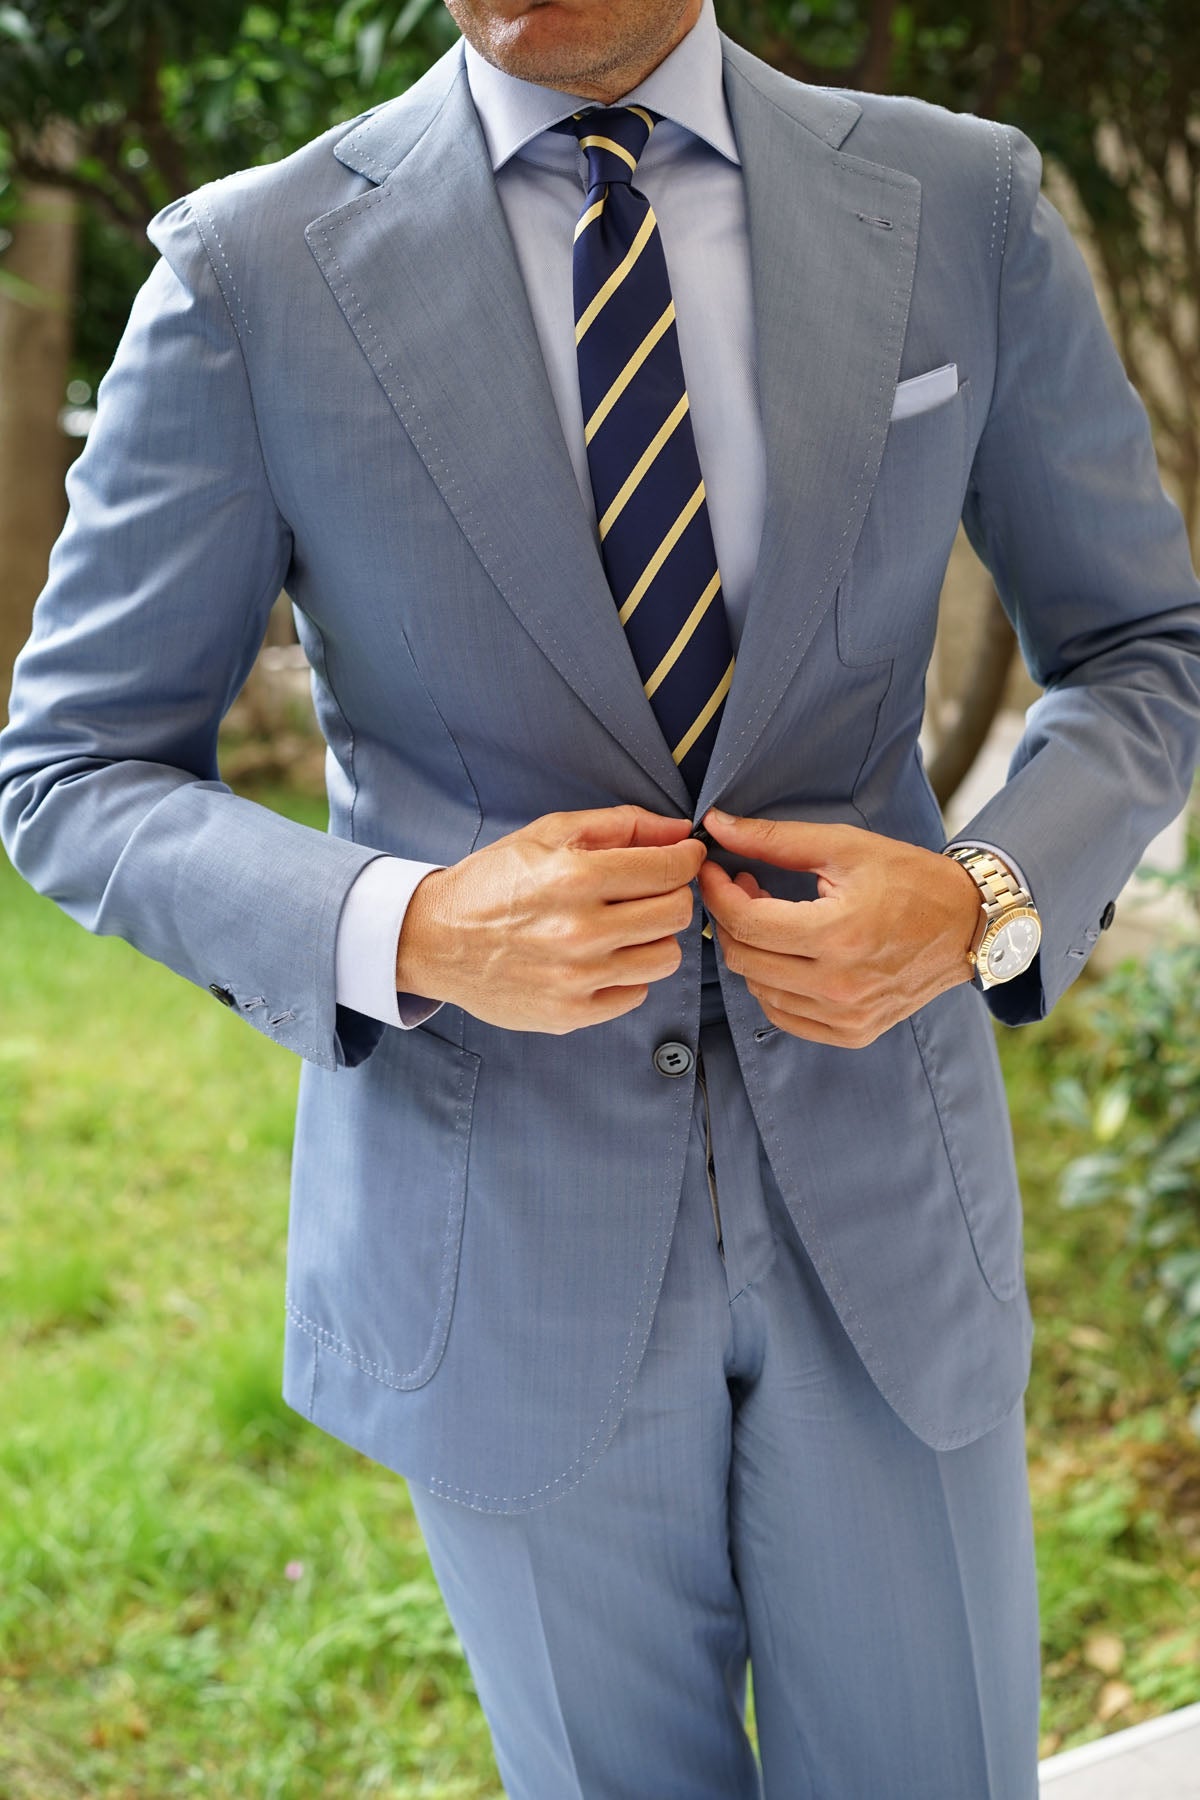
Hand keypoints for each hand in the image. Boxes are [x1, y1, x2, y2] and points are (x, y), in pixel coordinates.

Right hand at [396, 806, 705, 1033]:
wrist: (435, 939)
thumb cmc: (493, 882)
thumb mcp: (547, 834)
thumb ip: (619, 826)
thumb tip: (678, 830)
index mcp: (574, 877)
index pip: (668, 869)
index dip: (686, 858)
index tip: (684, 857)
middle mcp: (579, 931)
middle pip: (676, 913)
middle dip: (672, 894)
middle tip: (650, 891)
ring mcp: (577, 978)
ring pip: (666, 957)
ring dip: (654, 937)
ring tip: (626, 926)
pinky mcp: (571, 1012)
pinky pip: (636, 993)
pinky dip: (628, 974)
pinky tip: (602, 957)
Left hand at [697, 811, 981, 1047]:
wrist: (967, 925)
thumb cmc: (909, 879)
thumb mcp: (845, 847)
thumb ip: (775, 839)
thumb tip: (716, 825)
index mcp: (839, 934)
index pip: (746, 922)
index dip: (717, 892)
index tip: (714, 869)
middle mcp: (840, 984)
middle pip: (744, 958)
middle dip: (730, 918)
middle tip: (744, 886)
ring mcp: (847, 1015)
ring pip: (758, 989)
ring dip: (751, 950)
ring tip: (770, 917)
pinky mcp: (853, 1033)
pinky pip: (783, 1015)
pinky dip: (772, 984)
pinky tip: (786, 953)